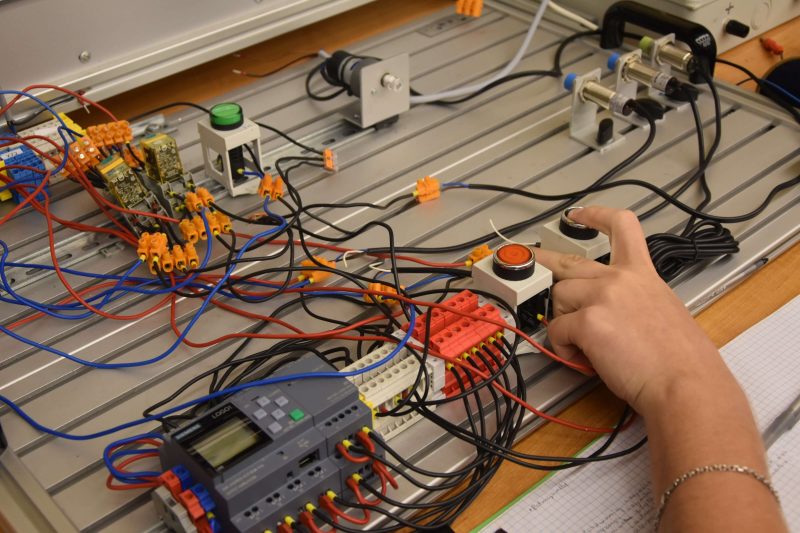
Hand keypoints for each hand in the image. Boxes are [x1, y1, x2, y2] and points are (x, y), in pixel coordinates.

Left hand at [535, 206, 720, 414]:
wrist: (685, 384)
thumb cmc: (681, 359)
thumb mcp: (664, 309)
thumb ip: (633, 299)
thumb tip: (611, 312)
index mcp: (642, 274)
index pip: (621, 226)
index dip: (595, 215)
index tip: (578, 214)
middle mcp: (620, 278)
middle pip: (567, 262)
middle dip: (540, 260)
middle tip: (527, 260)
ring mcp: (602, 296)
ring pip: (558, 297)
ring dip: (563, 320)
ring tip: (584, 343)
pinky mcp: (587, 321)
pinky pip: (556, 330)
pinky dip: (563, 348)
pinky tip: (584, 359)